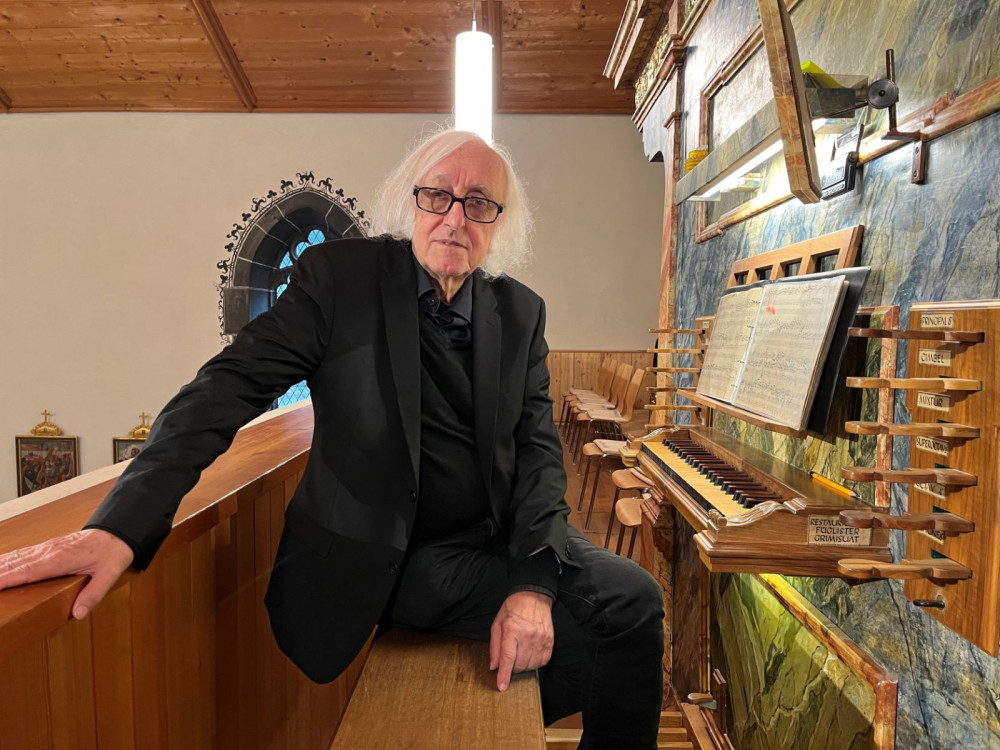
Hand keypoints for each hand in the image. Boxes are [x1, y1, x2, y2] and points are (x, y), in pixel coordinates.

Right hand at [0, 529, 133, 619]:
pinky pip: (23, 553)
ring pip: (16, 557)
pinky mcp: (48, 547)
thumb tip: (78, 614)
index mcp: (61, 559)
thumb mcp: (109, 575)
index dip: (6, 579)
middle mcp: (49, 552)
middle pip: (15, 564)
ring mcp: (47, 548)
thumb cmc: (113, 553)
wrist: (118, 533)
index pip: (27, 571)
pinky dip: (7, 559)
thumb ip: (93, 595)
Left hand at [489, 590, 553, 691]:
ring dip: (524, 665)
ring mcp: (540, 638)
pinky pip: (543, 661)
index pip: (508, 658)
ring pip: (531, 665)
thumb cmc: (513, 609)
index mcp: (511, 630)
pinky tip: (531, 654)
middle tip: (511, 657)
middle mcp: (527, 635)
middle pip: (520, 664)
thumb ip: (495, 646)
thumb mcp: (497, 623)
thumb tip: (494, 666)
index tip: (502, 687)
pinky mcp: (549, 641)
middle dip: (512, 667)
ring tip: (521, 653)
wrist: (533, 596)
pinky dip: (535, 662)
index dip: (504, 675)